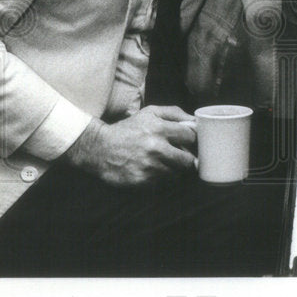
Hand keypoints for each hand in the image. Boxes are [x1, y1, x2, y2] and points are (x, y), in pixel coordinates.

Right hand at [62, 106, 196, 184]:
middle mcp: (155, 148)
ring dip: (173, 169)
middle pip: (188, 160)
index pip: (191, 137)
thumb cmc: (129, 129)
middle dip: (186, 159)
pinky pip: (162, 183)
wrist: (100, 148)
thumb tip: (196, 121)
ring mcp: (149, 166)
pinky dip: (160, 177)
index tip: (189, 143)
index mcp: (159, 128)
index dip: (192, 141)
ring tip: (161, 162)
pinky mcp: (142, 181)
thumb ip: (175, 114)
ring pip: (176, 173)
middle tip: (180, 157)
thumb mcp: (150, 113)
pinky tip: (150, 169)